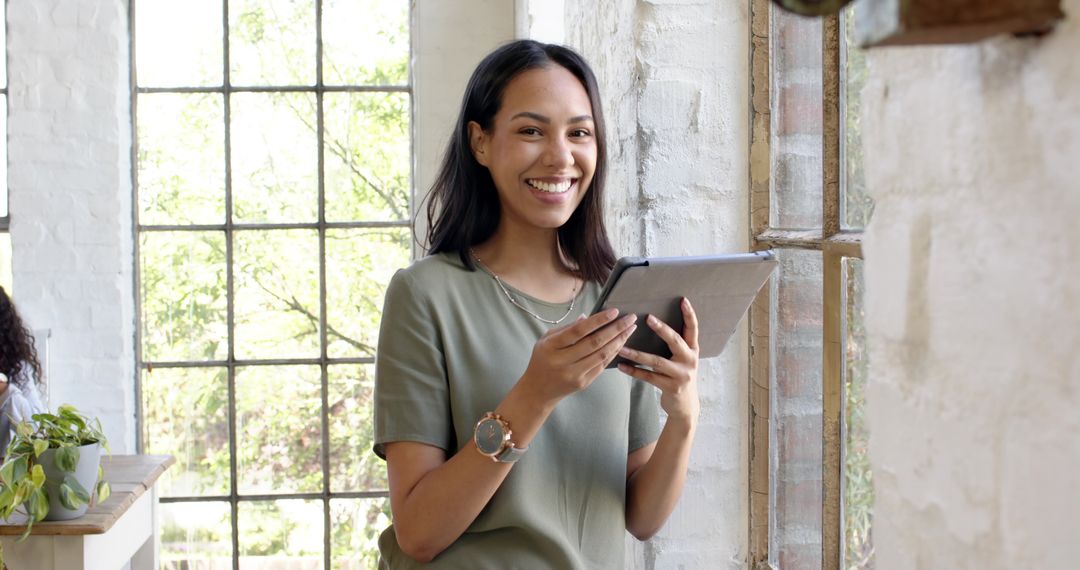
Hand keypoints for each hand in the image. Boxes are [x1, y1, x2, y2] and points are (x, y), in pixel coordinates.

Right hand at [519, 308, 637, 405]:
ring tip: (630, 329)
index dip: (598, 321)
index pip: (578, 331)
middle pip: (595, 343)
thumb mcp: (547, 340)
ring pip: (602, 355)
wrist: (538, 390)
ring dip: (619, 341)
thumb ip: (567, 328)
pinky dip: (613, 352)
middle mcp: (563, 361)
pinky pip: (602, 365)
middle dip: (616, 329)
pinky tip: (621, 343)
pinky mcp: (584, 383)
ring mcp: (574, 374)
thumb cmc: (542, 360)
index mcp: (552, 347)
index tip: (614, 311)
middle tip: (630, 318)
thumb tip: (588, 317)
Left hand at [617, 298, 700, 421]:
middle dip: (662, 329)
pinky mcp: (671, 387)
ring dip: (637, 354)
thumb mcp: (682, 359)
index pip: (693, 328)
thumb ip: (675, 344)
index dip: (689, 314)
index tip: (683, 300)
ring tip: (621, 348)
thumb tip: (654, 322)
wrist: (686, 406)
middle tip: (648, 318)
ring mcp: (681, 375)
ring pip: (656, 361)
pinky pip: (648, 377)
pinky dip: (633, 371)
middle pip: (675, 341)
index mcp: (692, 349)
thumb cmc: (679, 376)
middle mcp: (690, 360)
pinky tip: (621, 366)